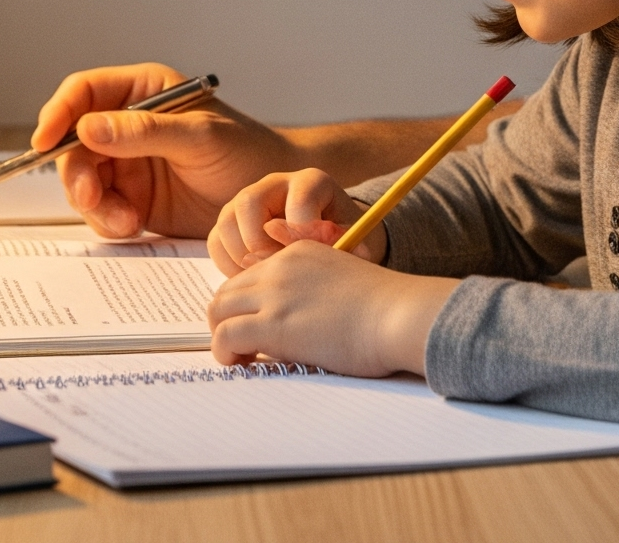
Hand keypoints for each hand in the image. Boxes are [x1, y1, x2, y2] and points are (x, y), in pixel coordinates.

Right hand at [35, 64, 305, 237]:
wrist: (274, 203)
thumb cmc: (248, 153)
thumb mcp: (200, 137)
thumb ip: (144, 132)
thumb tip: (88, 128)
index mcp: (143, 92)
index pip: (84, 93)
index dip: (58, 114)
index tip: (44, 141)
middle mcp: (128, 126)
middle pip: (73, 143)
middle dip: (76, 172)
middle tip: (91, 196)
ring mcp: (128, 164)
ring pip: (83, 180)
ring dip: (94, 203)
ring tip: (126, 220)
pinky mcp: (134, 200)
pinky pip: (101, 210)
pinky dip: (108, 221)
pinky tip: (133, 227)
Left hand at [206, 239, 454, 377]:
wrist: (400, 315)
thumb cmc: (386, 310)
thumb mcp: (344, 283)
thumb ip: (315, 292)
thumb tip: (298, 325)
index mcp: (298, 253)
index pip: (251, 275)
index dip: (246, 305)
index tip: (255, 328)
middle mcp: (280, 268)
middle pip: (227, 290)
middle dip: (227, 320)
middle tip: (243, 347)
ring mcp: (274, 294)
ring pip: (218, 310)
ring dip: (222, 337)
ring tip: (241, 358)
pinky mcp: (273, 325)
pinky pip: (224, 336)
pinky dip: (224, 352)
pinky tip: (241, 364)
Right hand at [208, 168, 377, 275]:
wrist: (334, 241)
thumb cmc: (344, 241)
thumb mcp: (353, 241)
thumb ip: (339, 247)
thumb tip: (314, 259)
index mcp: (311, 182)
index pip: (300, 200)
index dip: (304, 234)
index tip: (311, 259)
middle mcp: (275, 184)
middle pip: (250, 201)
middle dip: (261, 243)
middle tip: (277, 269)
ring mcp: (249, 201)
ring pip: (227, 220)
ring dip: (242, 256)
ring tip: (264, 278)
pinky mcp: (232, 222)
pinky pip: (216, 240)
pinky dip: (228, 264)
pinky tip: (251, 280)